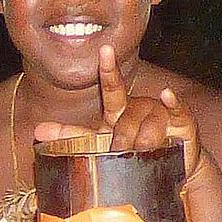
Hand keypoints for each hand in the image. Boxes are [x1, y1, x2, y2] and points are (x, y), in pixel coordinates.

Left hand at [33, 45, 200, 174]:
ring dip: (144, 140)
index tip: (104, 50)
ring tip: (143, 153)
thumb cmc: (129, 158)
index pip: (111, 88)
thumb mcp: (100, 148)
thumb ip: (72, 137)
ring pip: (149, 120)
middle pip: (128, 114)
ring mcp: (161, 113)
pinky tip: (166, 95)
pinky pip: (177, 111)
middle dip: (123, 136)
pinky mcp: (183, 123)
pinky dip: (172, 104)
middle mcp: (139, 107)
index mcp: (119, 111)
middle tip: (119, 152)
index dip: (108, 70)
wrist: (167, 171)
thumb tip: (38, 130)